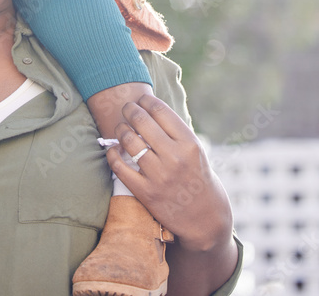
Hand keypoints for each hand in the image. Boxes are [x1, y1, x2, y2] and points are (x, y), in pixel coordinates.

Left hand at [106, 94, 232, 253]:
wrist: (206, 220)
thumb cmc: (199, 179)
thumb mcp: (196, 152)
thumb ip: (176, 133)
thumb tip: (150, 108)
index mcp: (189, 144)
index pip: (160, 111)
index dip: (146, 101)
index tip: (141, 99)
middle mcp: (174, 158)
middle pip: (142, 121)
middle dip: (130, 109)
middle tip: (127, 108)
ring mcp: (159, 176)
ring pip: (129, 141)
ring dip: (121, 129)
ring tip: (121, 128)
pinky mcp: (146, 193)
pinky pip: (120, 167)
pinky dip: (112, 154)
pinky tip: (114, 149)